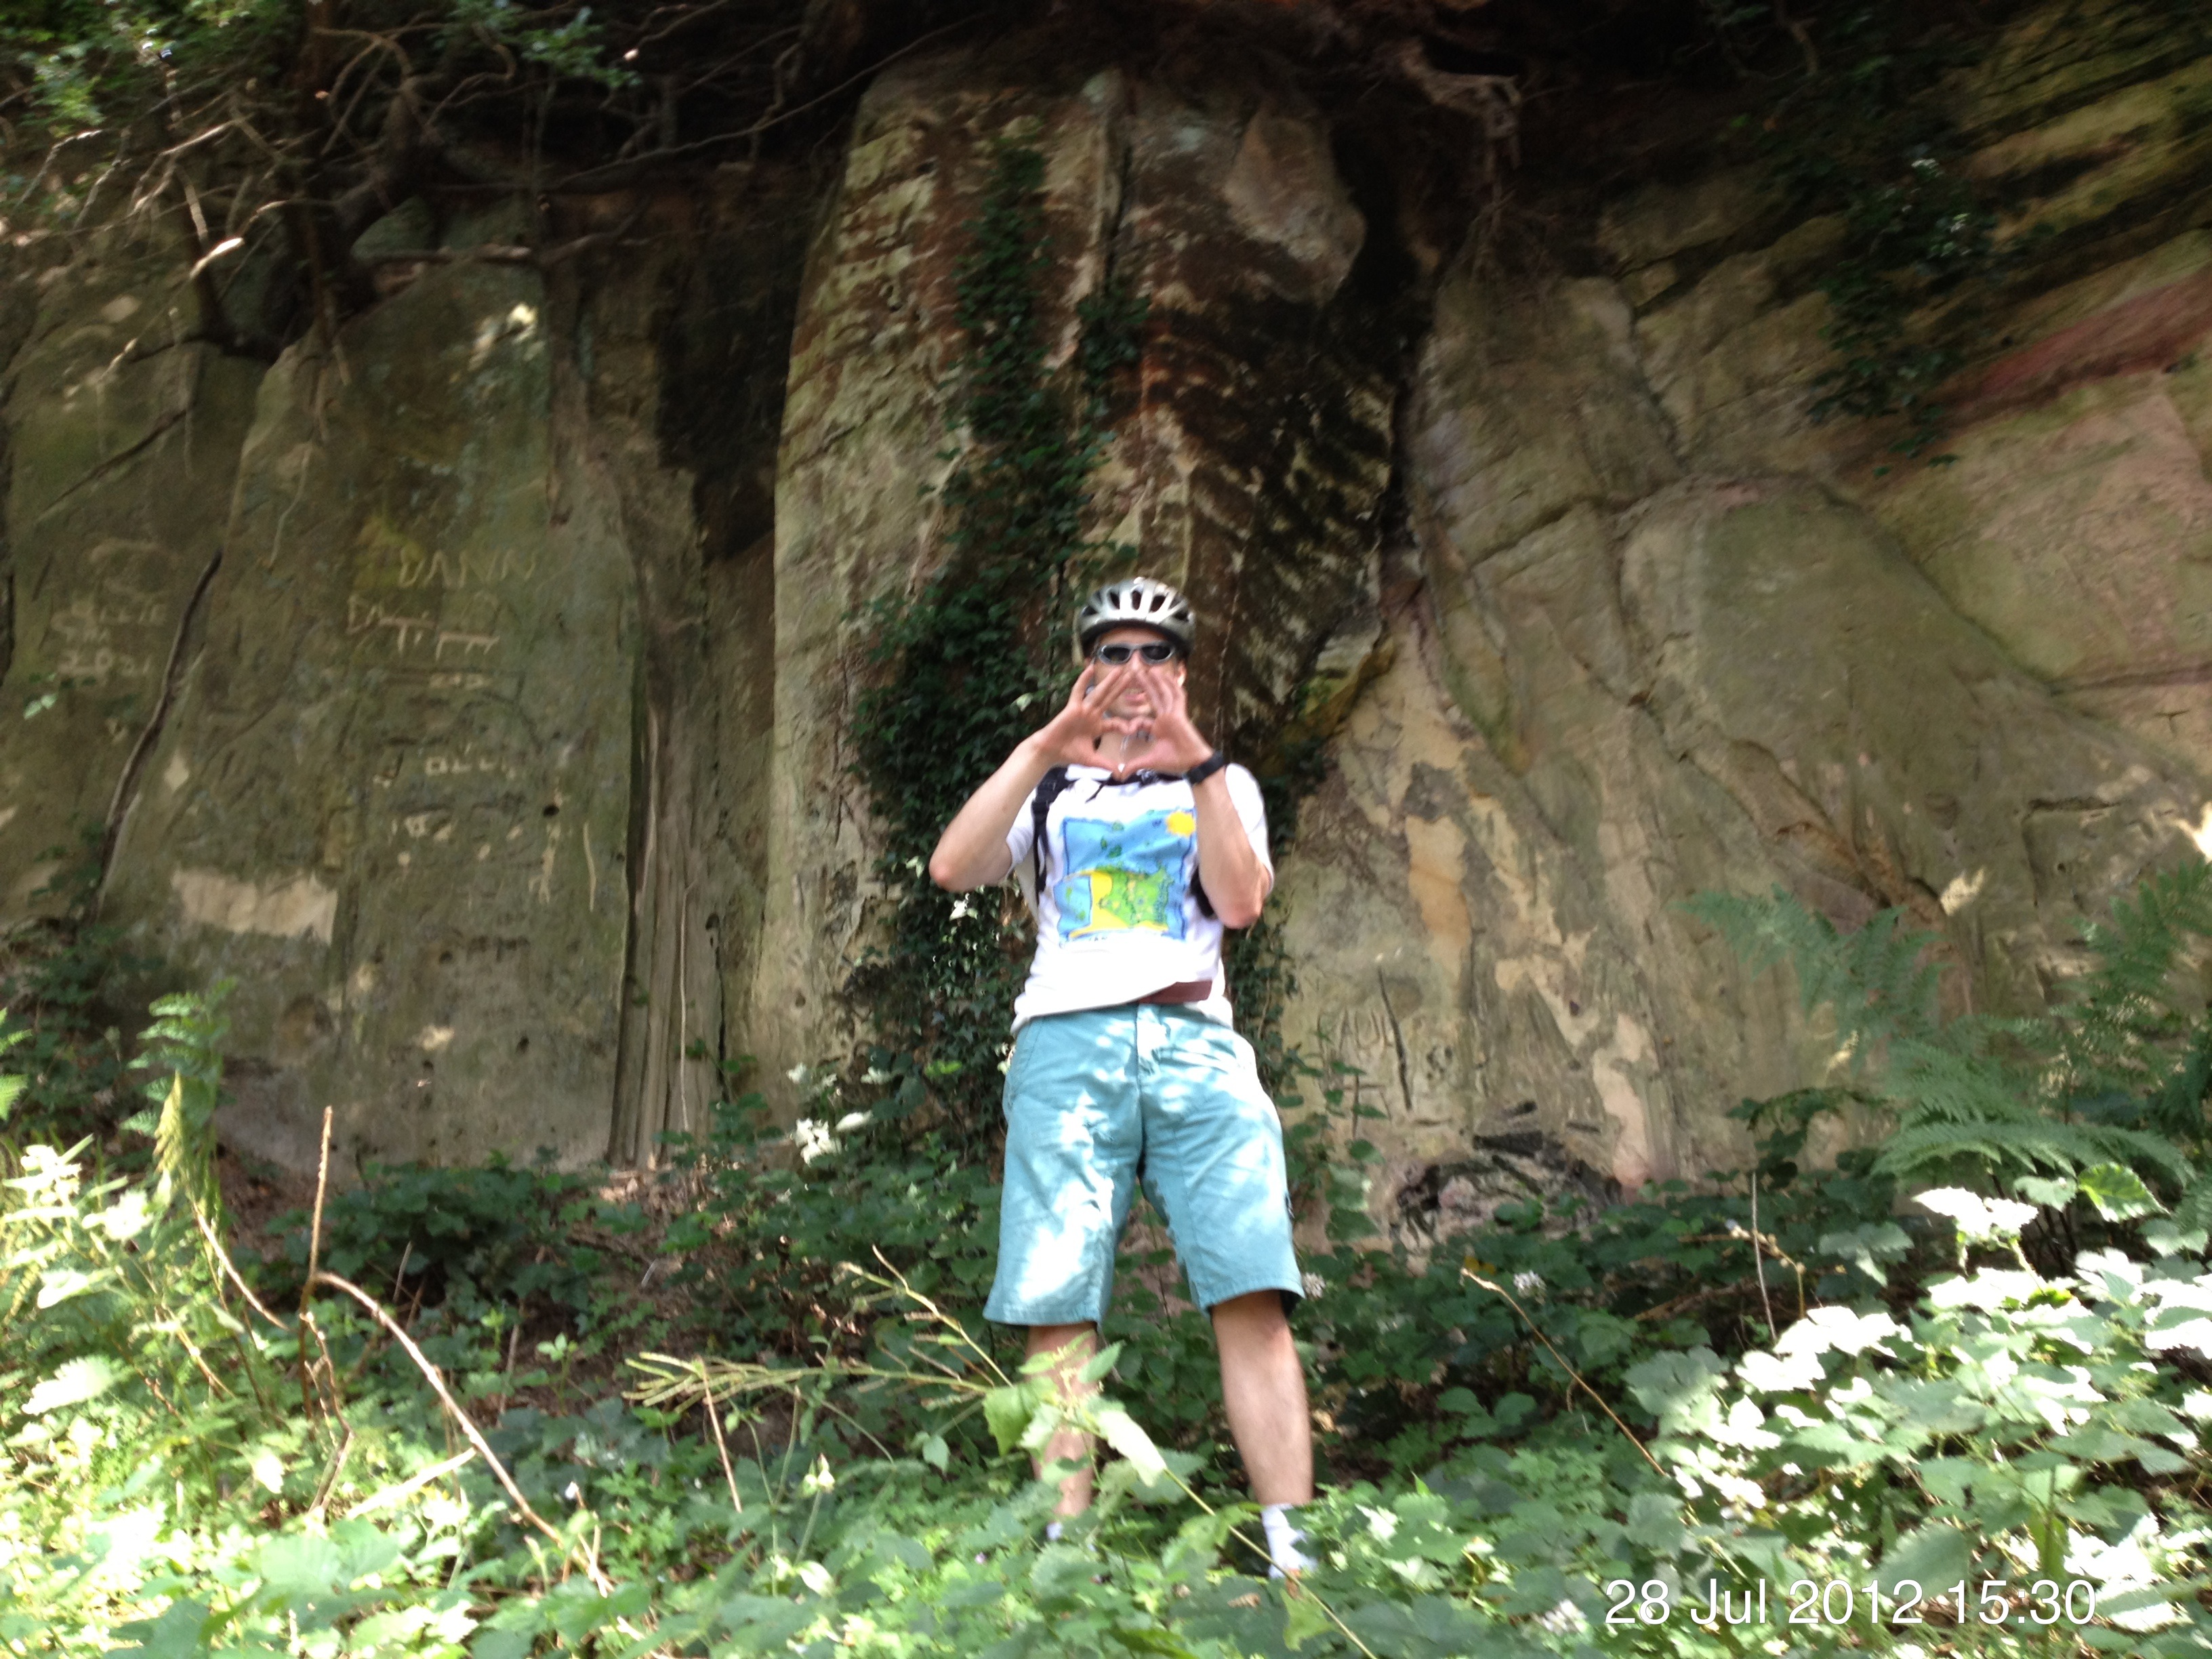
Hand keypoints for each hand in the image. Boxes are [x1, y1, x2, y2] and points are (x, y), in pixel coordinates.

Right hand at [1033, 659, 1142, 767]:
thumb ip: (1106, 764)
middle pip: (1110, 700)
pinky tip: (1091, 668)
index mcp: (1097, 727)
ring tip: (1119, 669)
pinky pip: (1079, 691)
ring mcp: (1083, 710)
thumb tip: (1120, 774)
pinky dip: (1084, 680)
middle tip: (1132, 677)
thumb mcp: (1092, 760)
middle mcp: (1092, 715)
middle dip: (1121, 689)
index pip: (1115, 722)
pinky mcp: (1073, 707)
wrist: (1050, 752)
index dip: (1125, 725)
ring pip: (1099, 693)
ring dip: (1109, 682)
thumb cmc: (1068, 754)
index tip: (1135, 728)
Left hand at [1107, 659, 1213, 775]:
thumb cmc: (1175, 762)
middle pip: (1153, 698)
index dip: (1134, 722)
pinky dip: (1171, 685)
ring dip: (1156, 681)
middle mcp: (1166, 718)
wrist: (1192, 763)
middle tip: (1135, 671)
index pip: (1143, 719)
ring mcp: (1174, 714)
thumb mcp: (1149, 761)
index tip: (1127, 729)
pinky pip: (1177, 696)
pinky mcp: (1180, 714)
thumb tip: (1119, 775)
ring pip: (1164, 693)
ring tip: (1147, 668)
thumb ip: (1134, 765)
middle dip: (1145, 685)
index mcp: (1158, 728)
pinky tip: (1164, 675)